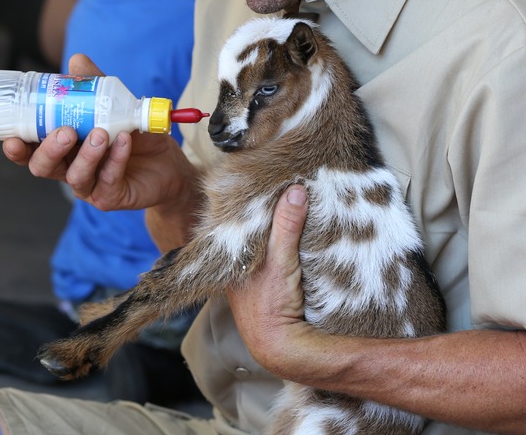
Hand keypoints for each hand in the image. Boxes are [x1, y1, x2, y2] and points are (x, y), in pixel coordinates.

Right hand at [2, 54, 195, 211]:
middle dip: (49, 150)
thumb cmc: (132, 135)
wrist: (167, 163)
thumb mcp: (115, 106)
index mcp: (61, 148)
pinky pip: (108, 179)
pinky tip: (124, 141)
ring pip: (75, 176)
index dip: (17, 147)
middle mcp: (69, 168)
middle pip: (43, 168)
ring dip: (86, 154)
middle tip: (65, 132)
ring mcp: (89, 185)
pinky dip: (115, 159)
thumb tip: (76, 61)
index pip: (30, 151)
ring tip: (101, 134)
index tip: (12, 138)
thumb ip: (94, 87)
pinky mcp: (110, 196)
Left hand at [227, 185, 326, 378]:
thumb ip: (286, 227)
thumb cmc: (271, 305)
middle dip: (261, 211)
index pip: (234, 220)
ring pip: (260, 243)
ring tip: (288, 199)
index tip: (260, 179)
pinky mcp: (268, 284)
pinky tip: (294, 231)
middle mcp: (237, 265)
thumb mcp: (280, 261)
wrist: (281, 346)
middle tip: (277, 183)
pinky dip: (281, 243)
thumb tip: (295, 191)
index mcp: (230, 258)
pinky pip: (272, 255)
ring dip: (274, 227)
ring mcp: (251, 276)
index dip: (246, 200)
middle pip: (248, 230)